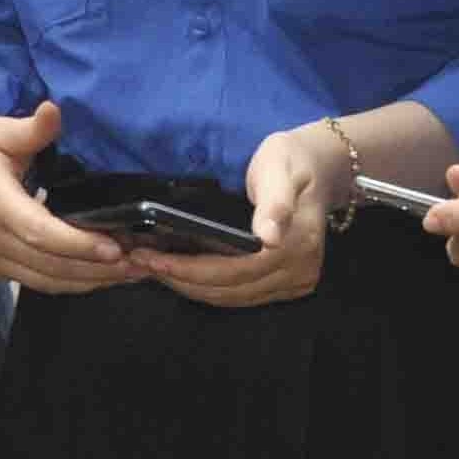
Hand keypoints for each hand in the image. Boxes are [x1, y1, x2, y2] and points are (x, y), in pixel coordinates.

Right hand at [0, 101, 144, 294]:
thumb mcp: (0, 129)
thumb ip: (32, 129)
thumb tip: (54, 110)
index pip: (39, 233)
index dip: (79, 245)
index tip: (116, 248)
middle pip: (47, 265)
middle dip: (96, 270)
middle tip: (139, 265)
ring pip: (41, 280)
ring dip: (86, 281)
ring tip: (126, 273)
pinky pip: (28, 280)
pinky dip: (63, 280)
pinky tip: (92, 273)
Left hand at [143, 122, 335, 308]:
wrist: (320, 167)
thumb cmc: (291, 160)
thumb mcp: (279, 168)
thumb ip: (275, 201)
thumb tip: (269, 237)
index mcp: (296, 244)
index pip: (234, 271)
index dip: (190, 270)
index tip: (150, 259)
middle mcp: (299, 271)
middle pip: (230, 290)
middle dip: (181, 280)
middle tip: (138, 262)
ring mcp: (297, 282)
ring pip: (233, 297)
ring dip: (190, 287)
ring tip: (152, 269)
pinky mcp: (290, 284)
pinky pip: (242, 295)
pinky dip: (209, 288)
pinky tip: (181, 274)